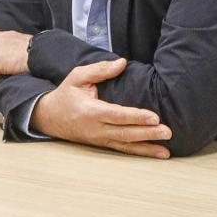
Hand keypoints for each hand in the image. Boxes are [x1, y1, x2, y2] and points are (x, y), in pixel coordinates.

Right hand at [31, 59, 172, 158]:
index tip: (155, 117)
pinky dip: (140, 152)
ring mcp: (99, 139)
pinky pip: (123, 149)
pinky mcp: (102, 144)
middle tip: (167, 132)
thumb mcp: (77, 76)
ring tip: (165, 151)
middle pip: (125, 133)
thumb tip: (122, 63)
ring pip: (126, 145)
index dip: (136, 117)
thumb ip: (100, 69)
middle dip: (147, 133)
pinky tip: (156, 153)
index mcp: (90, 111)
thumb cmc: (66, 94)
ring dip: (147, 148)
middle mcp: (96, 128)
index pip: (117, 115)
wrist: (49, 117)